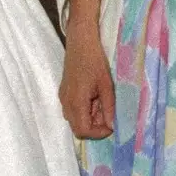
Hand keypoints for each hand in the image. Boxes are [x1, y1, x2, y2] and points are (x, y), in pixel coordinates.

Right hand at [59, 0, 113, 139]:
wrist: (80, 42)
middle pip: (77, 128)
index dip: (98, 133)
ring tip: (101, 104)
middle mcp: (66, 102)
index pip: (83, 130)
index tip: (112, 126)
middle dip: (94, 127)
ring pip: (74, 119)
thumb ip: (108, 108)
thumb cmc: (95, 61)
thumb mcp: (106, 86)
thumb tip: (112, 126)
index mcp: (76, 101)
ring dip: (89, 119)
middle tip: (107, 115)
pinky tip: (94, 98)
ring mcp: (63, 97)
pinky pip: (72, 110)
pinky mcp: (64, 92)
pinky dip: (84, 111)